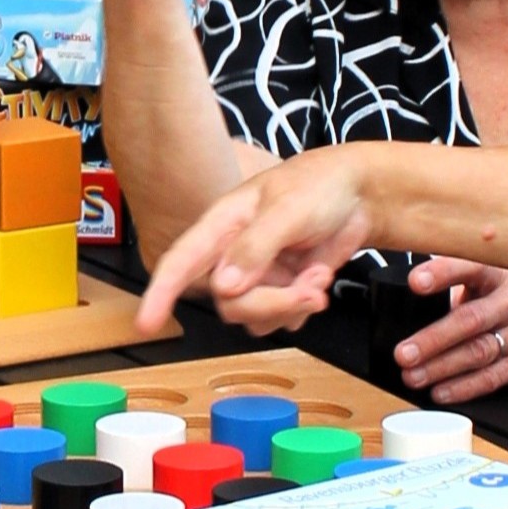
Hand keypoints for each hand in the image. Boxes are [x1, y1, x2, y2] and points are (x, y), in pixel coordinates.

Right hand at [136, 146, 381, 335]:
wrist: (360, 195)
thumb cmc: (320, 185)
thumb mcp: (288, 209)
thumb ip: (255, 247)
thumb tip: (224, 286)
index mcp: (222, 225)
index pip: (181, 261)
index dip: (160, 292)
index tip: (146, 323)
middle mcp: (232, 254)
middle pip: (228, 301)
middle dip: (271, 303)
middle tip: (309, 289)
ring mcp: (257, 275)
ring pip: (252, 316)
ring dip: (290, 305)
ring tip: (317, 277)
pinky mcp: (279, 289)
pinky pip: (277, 320)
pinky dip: (301, 309)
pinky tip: (317, 281)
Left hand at [396, 260, 507, 401]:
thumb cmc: (506, 307)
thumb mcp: (486, 286)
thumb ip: (453, 292)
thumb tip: (403, 308)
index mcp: (496, 276)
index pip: (469, 268)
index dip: (442, 274)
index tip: (415, 282)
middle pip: (470, 320)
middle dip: (433, 339)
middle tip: (403, 353)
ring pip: (477, 352)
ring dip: (441, 367)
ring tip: (413, 376)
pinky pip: (490, 378)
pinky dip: (463, 387)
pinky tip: (440, 391)